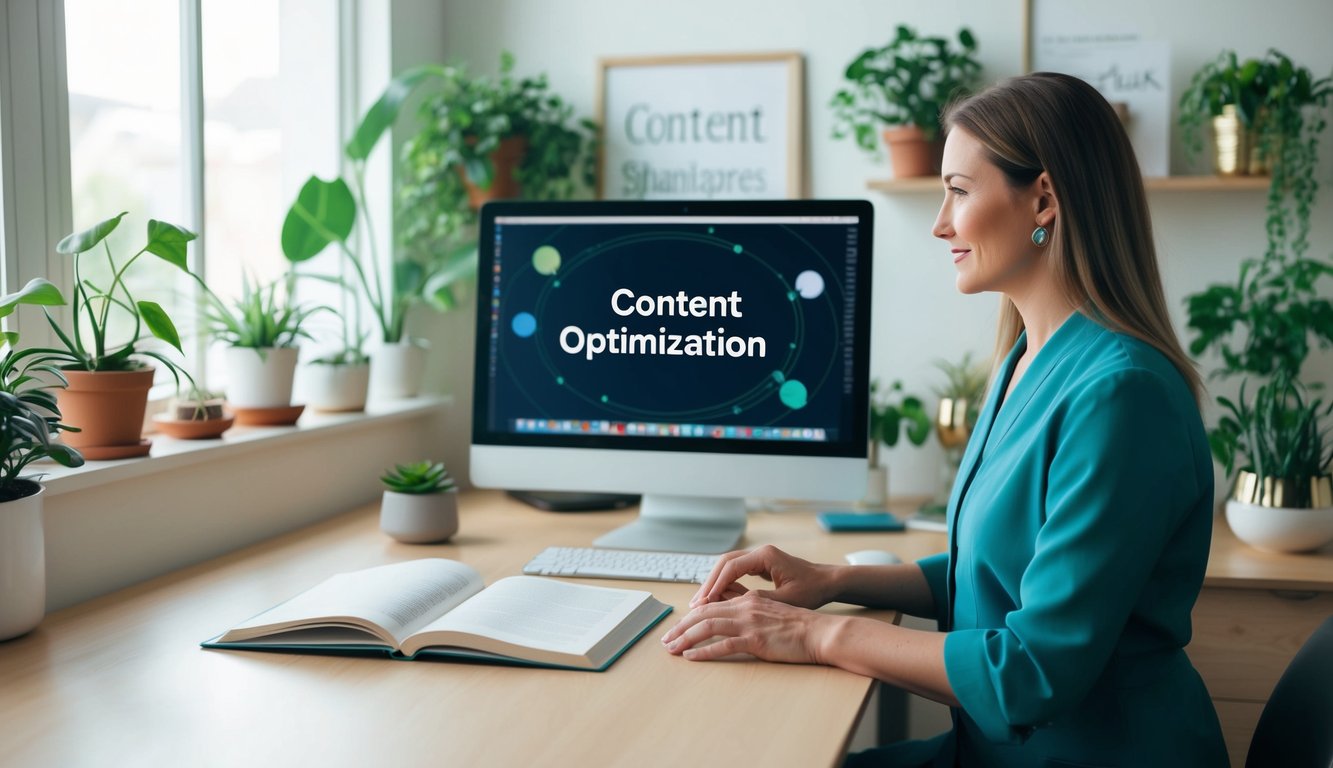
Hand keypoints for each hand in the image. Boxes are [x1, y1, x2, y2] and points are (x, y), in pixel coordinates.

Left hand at [661, 592, 836, 663]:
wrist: (820, 632)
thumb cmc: (799, 627)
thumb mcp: (770, 613)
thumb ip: (750, 612)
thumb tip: (729, 620)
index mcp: (748, 600)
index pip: (710, 605)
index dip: (690, 617)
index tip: (677, 629)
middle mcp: (745, 608)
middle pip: (703, 614)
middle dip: (680, 627)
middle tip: (665, 640)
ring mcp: (749, 623)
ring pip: (707, 627)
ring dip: (685, 638)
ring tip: (671, 649)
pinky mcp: (756, 640)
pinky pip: (723, 645)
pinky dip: (703, 651)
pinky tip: (691, 657)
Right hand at [690, 544, 834, 609]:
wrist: (827, 582)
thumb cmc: (812, 590)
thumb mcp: (787, 600)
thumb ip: (760, 601)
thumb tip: (733, 606)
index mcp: (766, 556)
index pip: (732, 567)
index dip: (716, 585)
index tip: (705, 601)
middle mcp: (760, 553)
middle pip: (724, 563)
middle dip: (709, 583)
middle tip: (696, 602)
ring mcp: (759, 557)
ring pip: (728, 566)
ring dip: (714, 583)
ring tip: (700, 602)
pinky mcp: (760, 565)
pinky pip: (736, 572)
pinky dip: (724, 584)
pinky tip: (716, 599)